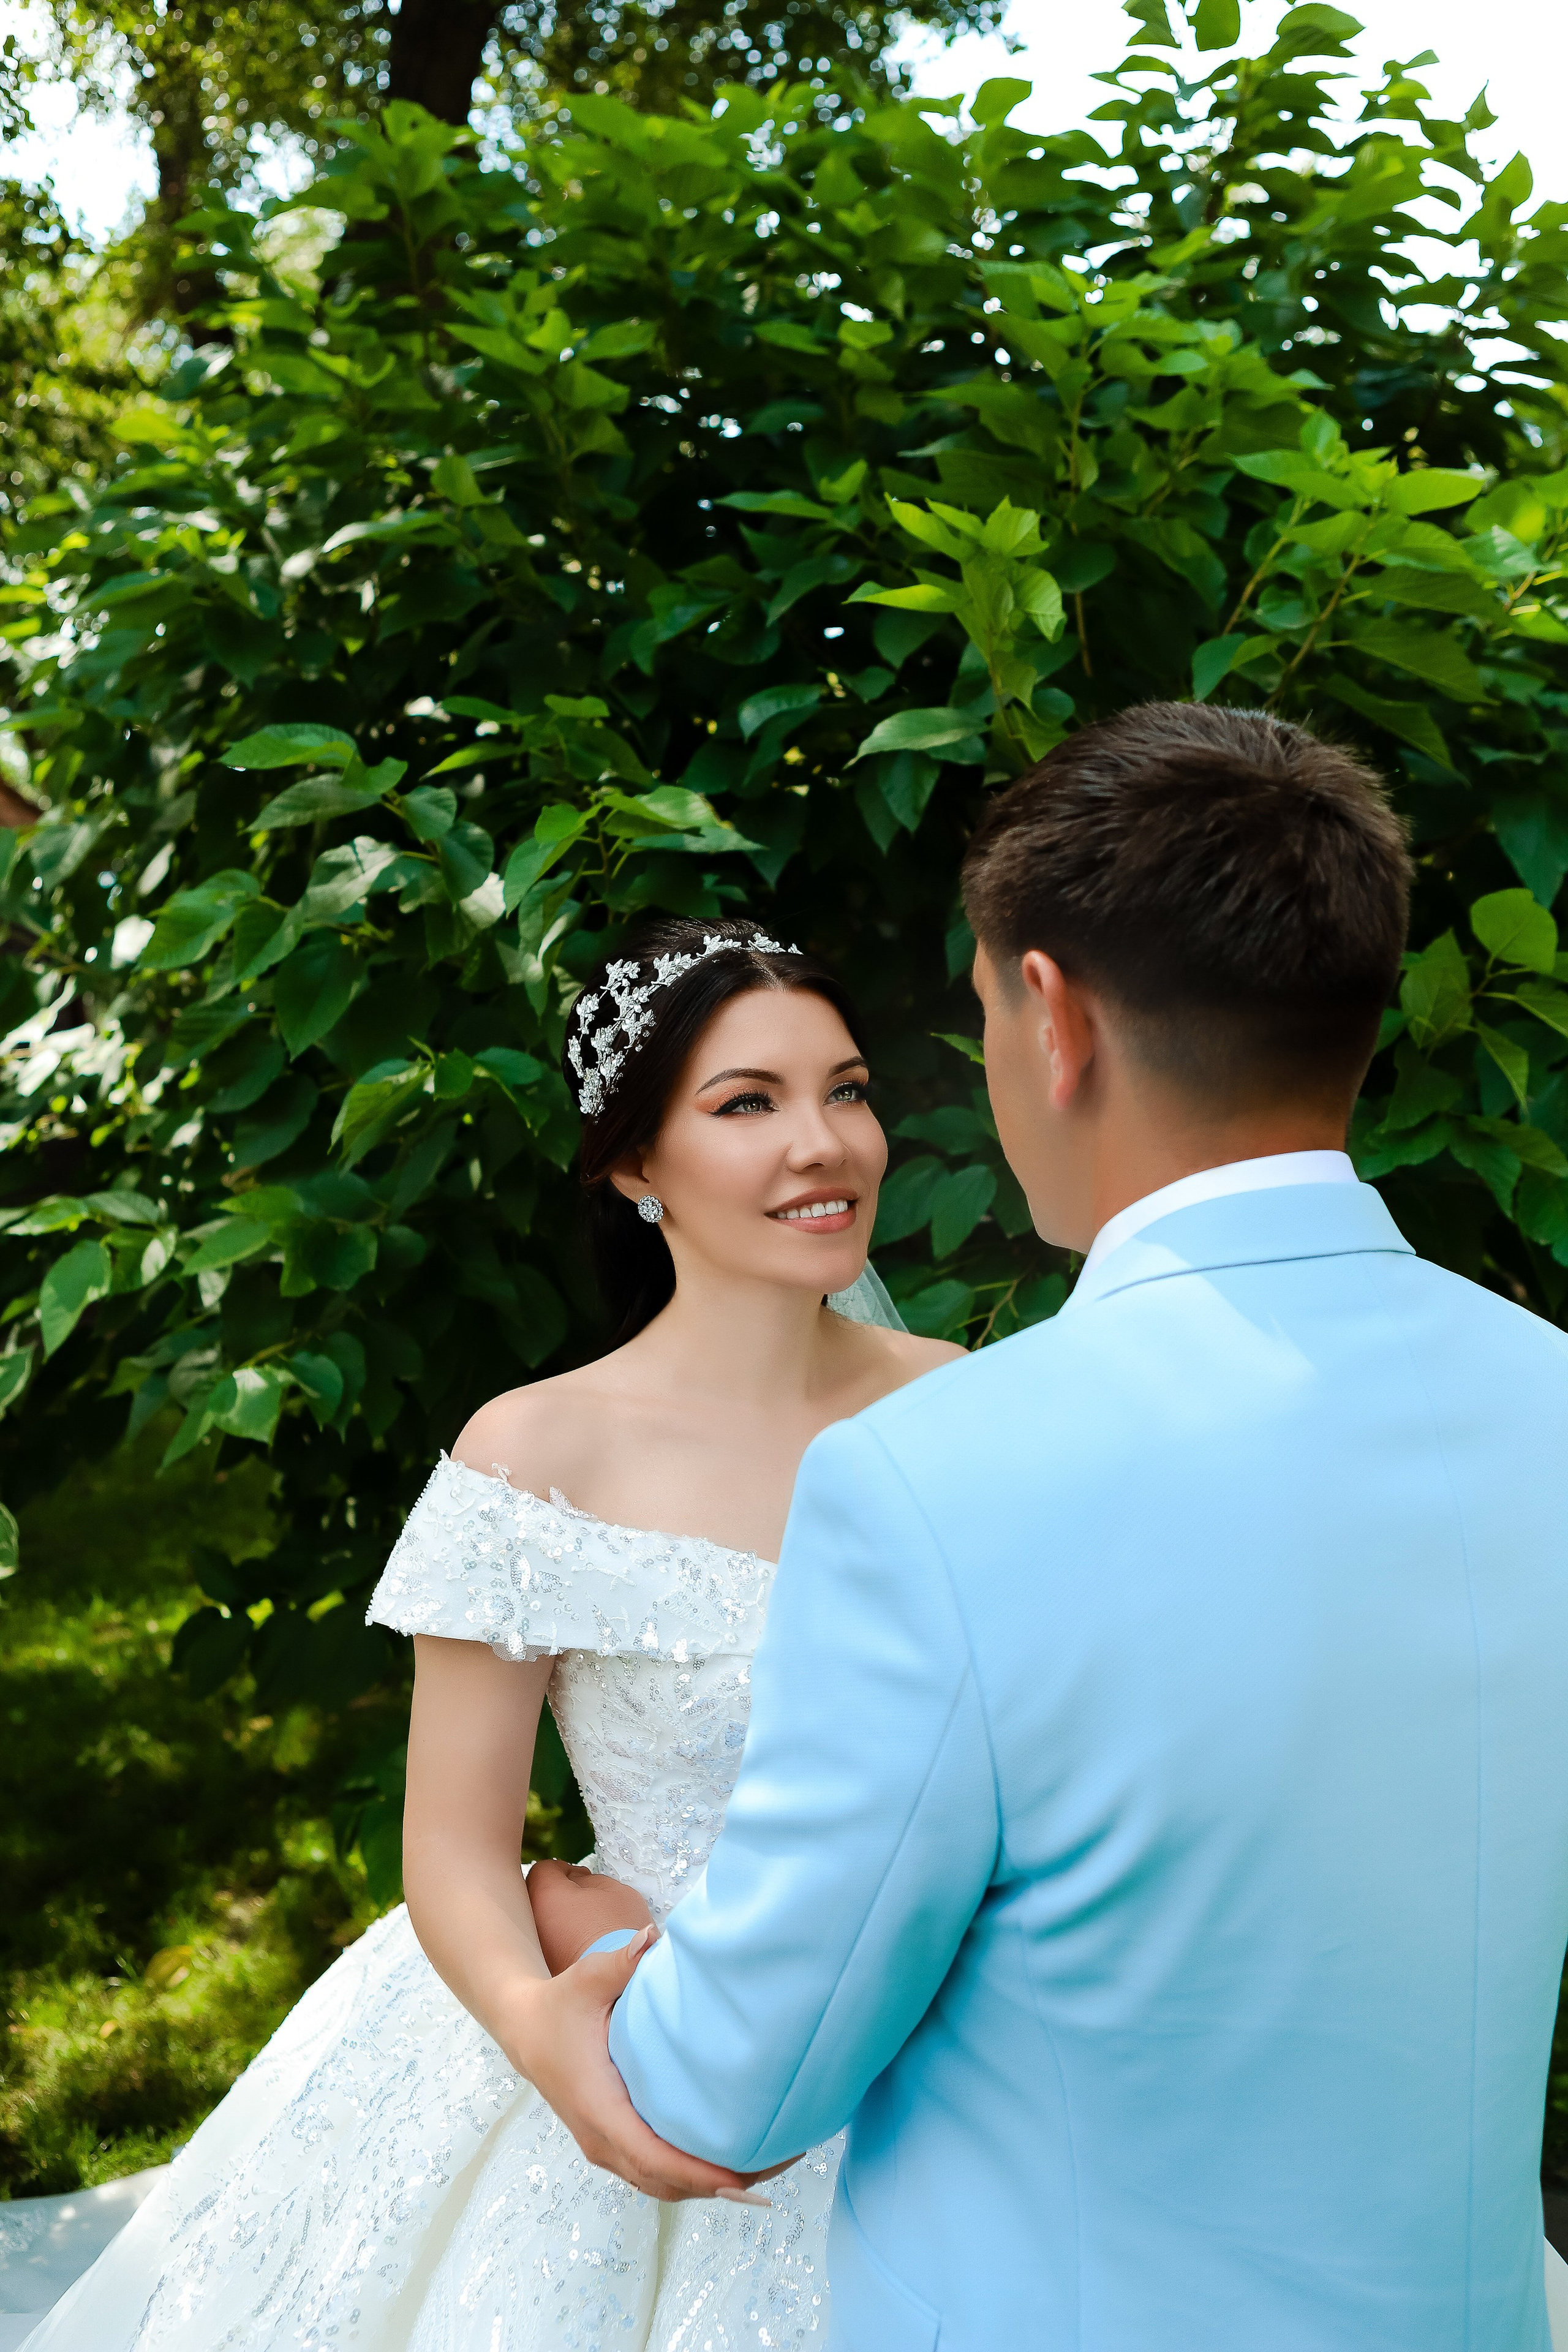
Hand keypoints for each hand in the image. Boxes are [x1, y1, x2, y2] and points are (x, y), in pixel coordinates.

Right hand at [508, 1928, 768, 2204]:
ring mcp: (605, 2148)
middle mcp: (602, 2141)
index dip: (699, 2173)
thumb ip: (621, 1962)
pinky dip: (691, 2178)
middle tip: (777, 2165)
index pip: (654, 2158)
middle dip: (721, 2184)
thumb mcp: (587, 1980)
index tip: (744, 2175)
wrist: (524, 2029)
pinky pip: (655, 2174)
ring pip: (662, 2186)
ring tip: (765, 2167)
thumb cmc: (559, 2005)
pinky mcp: (611, 2144)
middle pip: (667, 2184)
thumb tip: (653, 1937)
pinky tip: (727, 2162)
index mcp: (599, 2109)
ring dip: (709, 2186)